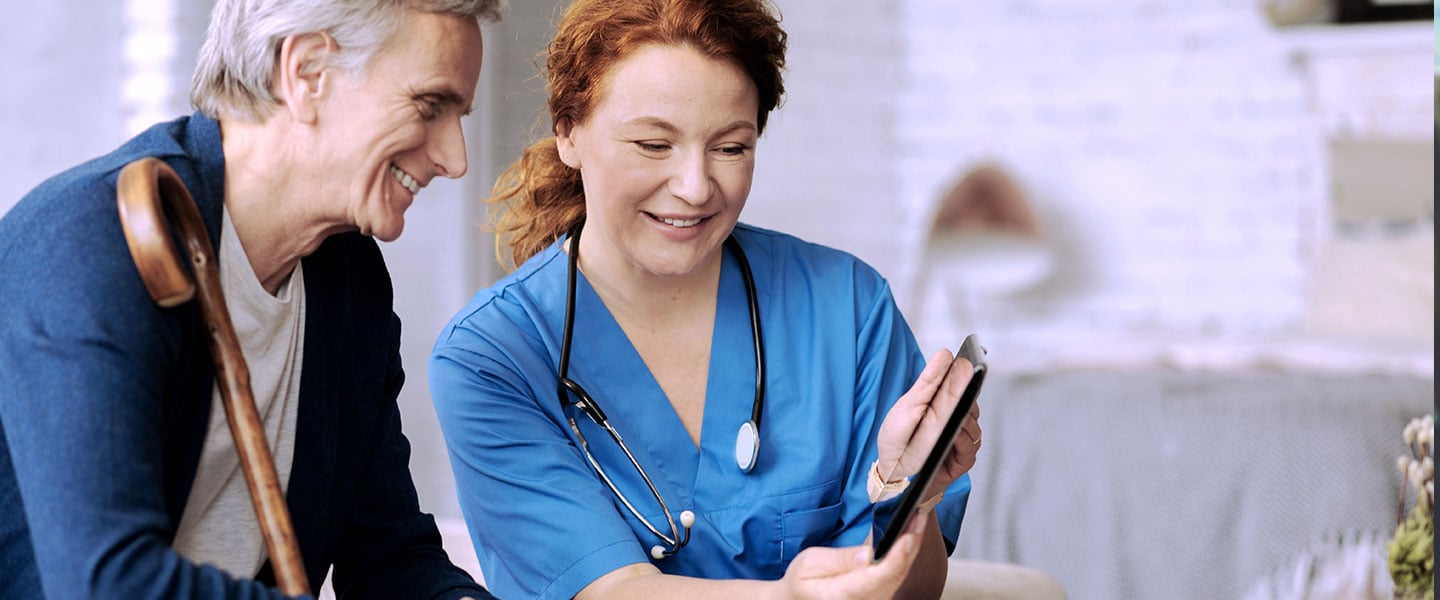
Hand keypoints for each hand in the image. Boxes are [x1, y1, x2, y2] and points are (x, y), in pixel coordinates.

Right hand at [776, 512, 927, 599]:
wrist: (799, 597)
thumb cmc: (802, 580)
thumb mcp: (811, 563)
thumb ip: (841, 560)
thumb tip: (868, 555)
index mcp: (843, 595)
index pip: (877, 579)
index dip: (895, 558)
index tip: (907, 537)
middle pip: (895, 576)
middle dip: (910, 544)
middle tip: (918, 515)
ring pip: (900, 575)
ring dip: (911, 547)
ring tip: (917, 519)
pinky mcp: (878, 595)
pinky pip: (896, 576)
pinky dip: (905, 554)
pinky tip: (909, 535)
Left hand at [875, 349, 981, 492]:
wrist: (892, 474)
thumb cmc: (899, 440)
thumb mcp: (907, 406)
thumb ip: (928, 382)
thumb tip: (945, 354)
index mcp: (944, 402)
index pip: (961, 381)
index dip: (965, 370)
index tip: (966, 359)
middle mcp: (957, 418)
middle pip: (970, 400)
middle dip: (967, 389)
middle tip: (968, 375)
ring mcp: (962, 438)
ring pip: (973, 422)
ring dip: (964, 416)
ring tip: (956, 411)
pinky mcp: (963, 458)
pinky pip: (970, 446)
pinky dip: (962, 439)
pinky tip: (954, 433)